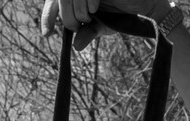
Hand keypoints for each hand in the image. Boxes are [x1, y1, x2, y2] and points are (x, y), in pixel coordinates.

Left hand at [40, 0, 165, 45]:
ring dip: (77, 9)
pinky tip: (95, 8)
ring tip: (91, 15)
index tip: (47, 34)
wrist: (143, 11)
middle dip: (65, 16)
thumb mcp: (100, 27)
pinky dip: (86, 1)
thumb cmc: (122, 16)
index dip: (48, 16)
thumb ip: (86, 33)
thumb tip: (76, 46)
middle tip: (78, 25)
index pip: (54, 2)